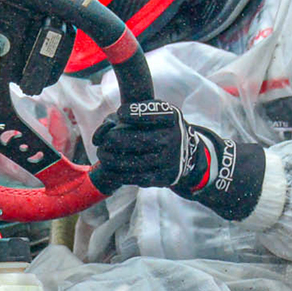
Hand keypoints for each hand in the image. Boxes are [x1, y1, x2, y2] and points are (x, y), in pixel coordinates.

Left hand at [91, 103, 270, 221]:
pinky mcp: (163, 177)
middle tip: (101, 141)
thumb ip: (136, 113)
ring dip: (111, 158)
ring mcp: (169, 160)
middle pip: (134, 139)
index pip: (149, 113)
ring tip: (103, 154)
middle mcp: (173, 138)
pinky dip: (120, 172)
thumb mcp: (160, 114)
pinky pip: (136, 176)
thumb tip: (109, 124)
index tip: (119, 113)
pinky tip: (111, 167)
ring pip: (132, 161)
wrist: (190, 157)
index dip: (131, 113)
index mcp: (172, 118)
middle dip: (112, 139)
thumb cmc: (164, 129)